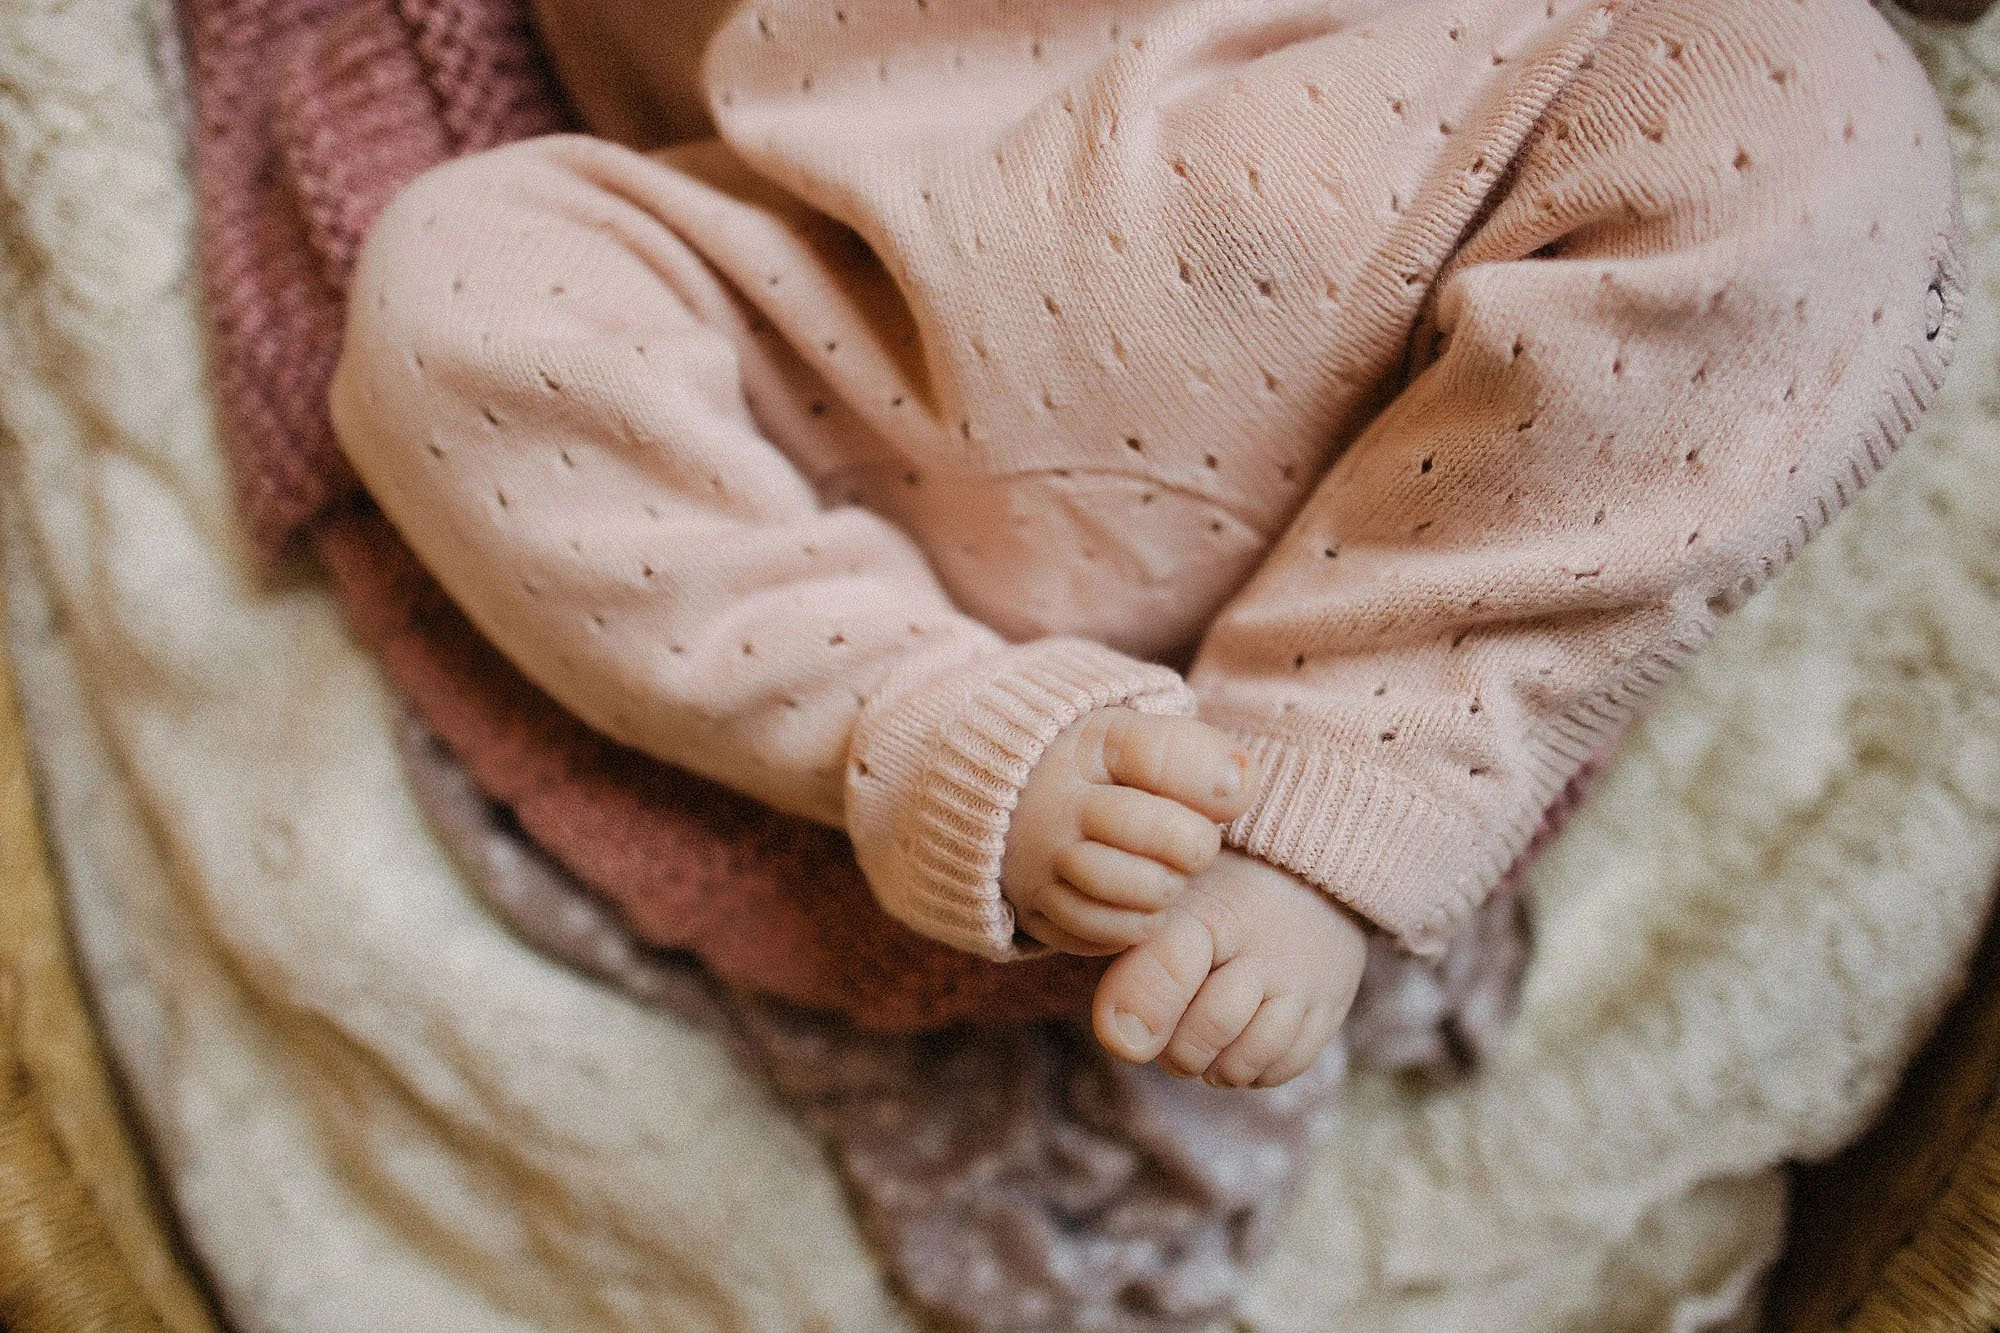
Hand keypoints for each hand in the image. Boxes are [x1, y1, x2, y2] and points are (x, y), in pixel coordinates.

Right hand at [1000, 708, 1259, 954]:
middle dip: (1192, 845)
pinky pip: (1098, 936)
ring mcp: (1037, 862)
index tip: (1231, 793)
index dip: (1209, 776)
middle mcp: (1055, 803)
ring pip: (1126, 893)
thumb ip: (1194, 753)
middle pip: (1150, 831)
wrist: (1001, 806)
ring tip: (1166, 877)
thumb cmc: (1093, 774)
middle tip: (1194, 846)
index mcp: (1087, 746)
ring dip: (1163, 891)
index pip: (1158, 753)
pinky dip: (1131, 927)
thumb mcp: (1133, 742)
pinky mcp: (1032, 910)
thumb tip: (1242, 784)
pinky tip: (1138, 906)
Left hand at [1093, 849, 1366, 1087]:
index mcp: (1209, 908)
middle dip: (1176, 1050)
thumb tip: (1118, 1039)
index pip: (1172, 963)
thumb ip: (1133, 962)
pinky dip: (1249, 1072)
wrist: (1302, 877)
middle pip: (1211, 1026)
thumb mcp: (1165, 911)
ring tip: (1201, 1043)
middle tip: (1165, 1036)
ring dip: (1213, 1066)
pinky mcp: (1329, 1009)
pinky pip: (1281, 1069)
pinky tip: (1236, 1046)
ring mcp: (1303, 979)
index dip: (1143, 1004)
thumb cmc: (1211, 901)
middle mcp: (1264, 944)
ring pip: (1248, 1058)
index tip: (1125, 1041)